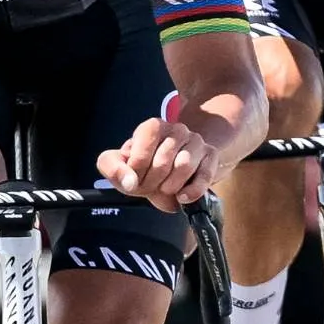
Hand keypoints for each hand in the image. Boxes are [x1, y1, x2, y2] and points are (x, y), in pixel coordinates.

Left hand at [101, 91, 219, 210]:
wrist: (171, 173)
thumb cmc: (143, 168)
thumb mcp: (120, 165)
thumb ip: (112, 168)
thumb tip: (129, 182)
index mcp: (153, 127)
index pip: (142, 152)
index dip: (136, 172)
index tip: (134, 179)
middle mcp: (177, 129)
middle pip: (162, 162)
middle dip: (152, 182)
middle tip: (149, 187)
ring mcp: (196, 141)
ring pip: (184, 166)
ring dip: (170, 186)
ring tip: (165, 188)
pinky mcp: (211, 157)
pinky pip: (204, 177)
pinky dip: (191, 192)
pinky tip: (181, 197)